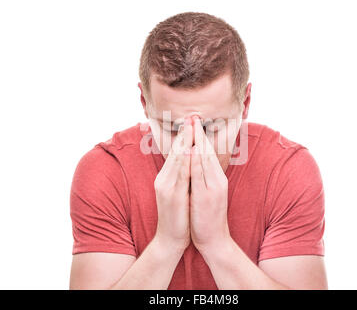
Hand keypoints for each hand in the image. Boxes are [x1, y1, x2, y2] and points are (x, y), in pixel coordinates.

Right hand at [154, 117, 193, 251]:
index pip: (176, 152)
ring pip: (176, 160)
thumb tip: (189, 160)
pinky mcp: (171, 195)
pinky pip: (180, 175)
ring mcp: (166, 186)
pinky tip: (189, 151)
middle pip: (175, 152)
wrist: (170, 238)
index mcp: (167, 177)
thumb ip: (181, 175)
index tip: (192, 122)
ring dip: (184, 143)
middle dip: (185, 134)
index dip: (184, 136)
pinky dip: (184, 162)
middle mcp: (164, 178)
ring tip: (190, 127)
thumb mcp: (177, 192)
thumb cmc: (178, 215)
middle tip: (192, 117)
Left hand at [189, 116, 230, 252]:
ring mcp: (213, 187)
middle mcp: (217, 180)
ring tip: (192, 125)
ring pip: (205, 159)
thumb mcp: (208, 193)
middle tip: (193, 116)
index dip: (201, 137)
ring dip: (198, 141)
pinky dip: (195, 160)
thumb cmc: (208, 216)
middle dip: (199, 133)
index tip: (194, 122)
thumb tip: (197, 164)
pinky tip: (191, 149)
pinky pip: (199, 175)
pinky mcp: (206, 196)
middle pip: (208, 152)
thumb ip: (204, 178)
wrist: (214, 239)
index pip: (208, 153)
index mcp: (216, 179)